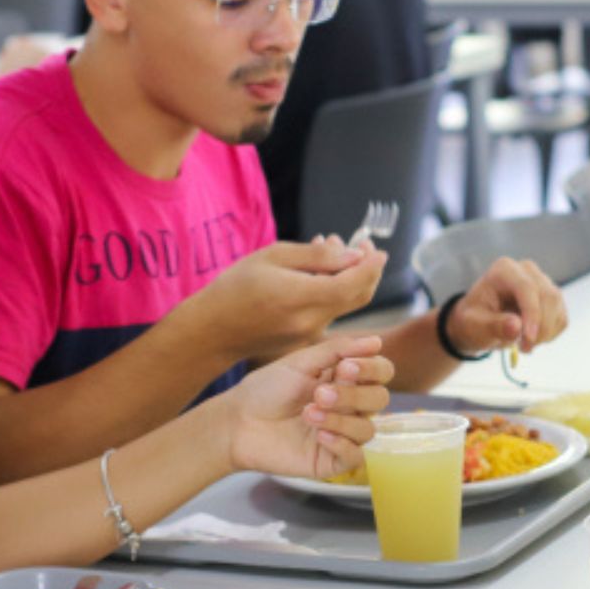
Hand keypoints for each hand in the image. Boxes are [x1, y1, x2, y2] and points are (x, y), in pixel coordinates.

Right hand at [182, 237, 385, 361]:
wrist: (212, 331)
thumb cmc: (235, 287)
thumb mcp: (272, 257)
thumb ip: (316, 256)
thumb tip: (352, 253)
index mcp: (303, 297)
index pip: (354, 282)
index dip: (371, 265)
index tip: (377, 248)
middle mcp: (312, 321)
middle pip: (359, 297)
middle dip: (368, 271)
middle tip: (362, 248)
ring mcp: (309, 335)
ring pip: (345, 305)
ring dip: (349, 280)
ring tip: (332, 252)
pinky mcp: (304, 341)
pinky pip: (329, 313)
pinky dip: (333, 293)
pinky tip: (317, 274)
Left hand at [224, 335, 393, 477]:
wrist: (238, 422)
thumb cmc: (266, 389)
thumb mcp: (301, 362)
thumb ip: (338, 350)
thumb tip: (376, 341)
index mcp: (345, 379)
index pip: (381, 372)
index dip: (372, 369)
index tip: (346, 367)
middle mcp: (349, 406)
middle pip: (379, 400)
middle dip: (353, 394)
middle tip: (319, 393)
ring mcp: (342, 434)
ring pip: (368, 429)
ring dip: (341, 419)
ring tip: (309, 413)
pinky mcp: (332, 460)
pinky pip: (356, 456)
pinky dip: (341, 443)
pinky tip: (319, 435)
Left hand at [443, 257, 568, 355]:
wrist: (479, 323)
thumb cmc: (474, 321)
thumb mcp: (475, 326)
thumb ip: (493, 326)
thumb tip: (516, 327)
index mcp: (504, 270)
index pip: (526, 287)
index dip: (532, 314)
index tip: (529, 340)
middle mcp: (527, 270)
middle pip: (547, 296)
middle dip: (540, 327)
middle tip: (524, 349)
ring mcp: (542, 282)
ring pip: (557, 306)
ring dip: (545, 332)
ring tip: (524, 345)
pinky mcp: (552, 299)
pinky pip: (561, 318)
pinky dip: (550, 334)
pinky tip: (532, 339)